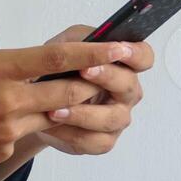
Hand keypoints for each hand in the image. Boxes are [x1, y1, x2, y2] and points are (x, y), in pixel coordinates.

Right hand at [0, 40, 135, 178]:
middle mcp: (7, 99)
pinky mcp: (1, 151)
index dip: (96, 51)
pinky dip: (19, 127)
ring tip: (46, 99)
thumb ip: (1, 63)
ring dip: (57, 108)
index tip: (123, 46)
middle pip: (68, 90)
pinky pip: (22, 136)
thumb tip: (33, 66)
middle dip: (92, 84)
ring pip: (50, 115)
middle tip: (109, 78)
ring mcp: (6, 129)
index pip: (57, 57)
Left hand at [33, 25, 153, 155]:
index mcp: (122, 66)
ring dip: (84, 113)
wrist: (37, 103)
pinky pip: (94, 140)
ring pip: (112, 118)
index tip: (120, 49)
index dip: (136, 54)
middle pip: (129, 86)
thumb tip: (92, 40)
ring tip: (56, 108)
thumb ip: (80, 40)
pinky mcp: (102, 140)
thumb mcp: (64, 45)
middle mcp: (125, 93)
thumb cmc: (57, 71)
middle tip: (83, 70)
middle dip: (107, 77)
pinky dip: (70, 132)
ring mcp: (116, 118)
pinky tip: (52, 124)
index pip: (143, 57)